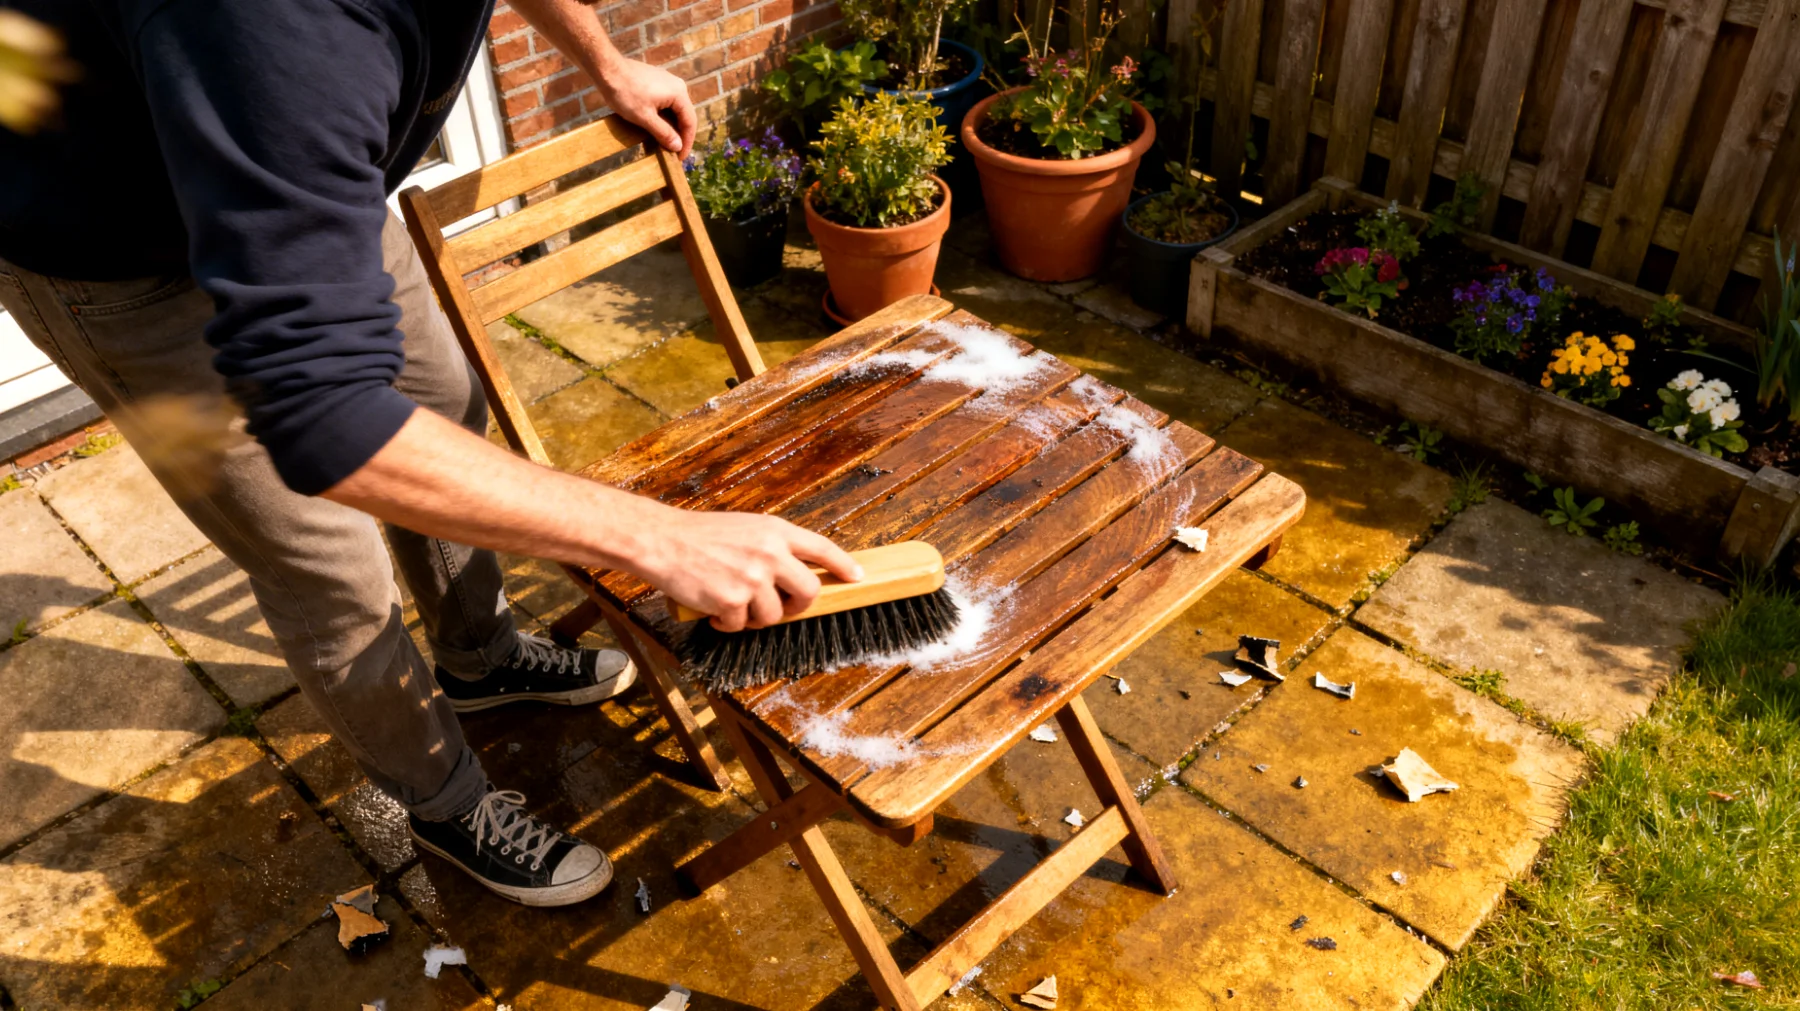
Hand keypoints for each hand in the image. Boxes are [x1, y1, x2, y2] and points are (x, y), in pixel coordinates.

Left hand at [597, 57, 695, 158]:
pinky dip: (663, 116)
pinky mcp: (656, 81)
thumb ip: (664, 133)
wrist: (607, 69)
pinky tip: (655, 125)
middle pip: (684, 115)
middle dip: (679, 134)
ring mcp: (666, 81)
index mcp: (679, 93)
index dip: (687, 142)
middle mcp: (677, 85)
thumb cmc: (625, 93)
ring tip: (663, 141)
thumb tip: (678, 147)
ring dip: (670, 126)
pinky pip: (665, 102)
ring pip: (674, 109)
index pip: (690, 122)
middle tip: (672, 152)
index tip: (680, 158)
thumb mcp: (645, 118)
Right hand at [636, 509, 862, 632]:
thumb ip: (772, 546)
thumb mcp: (746, 528)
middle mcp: (770, 553)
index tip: (857, 577)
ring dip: (753, 617)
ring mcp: (753, 578)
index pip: (822, 548)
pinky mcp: (733, 600)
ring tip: (732, 604)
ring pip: (773, 616)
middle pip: (809, 591)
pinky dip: (727, 625)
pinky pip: (741, 626)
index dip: (843, 564)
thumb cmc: (699, 535)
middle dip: (798, 607)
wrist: (662, 540)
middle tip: (782, 609)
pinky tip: (713, 610)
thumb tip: (794, 572)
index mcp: (775, 531)